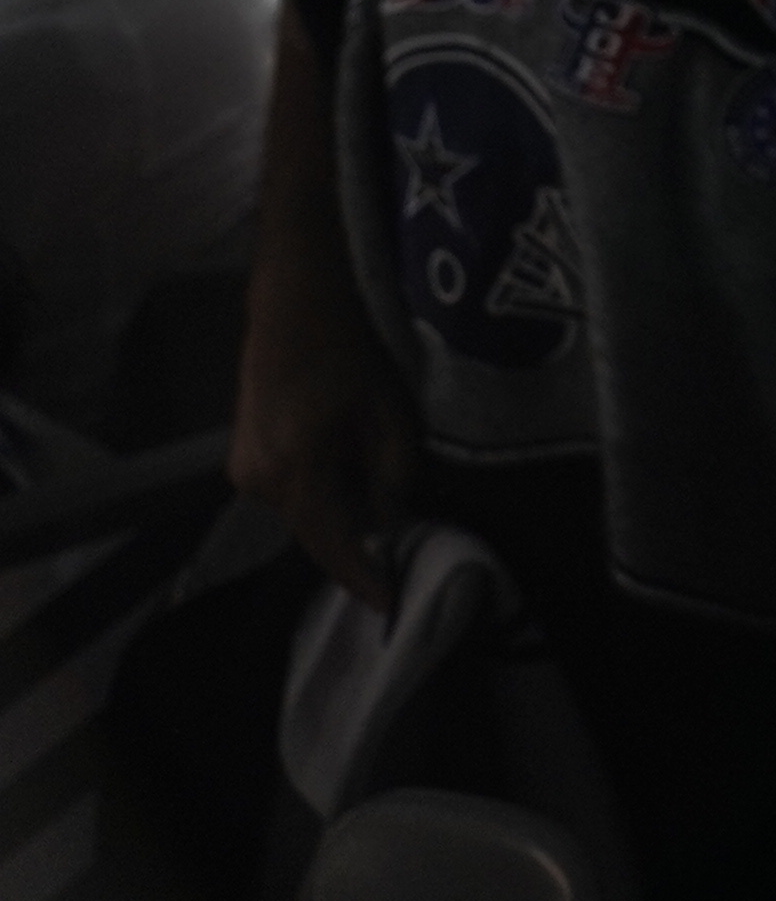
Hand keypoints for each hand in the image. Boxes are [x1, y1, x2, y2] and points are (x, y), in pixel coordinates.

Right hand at [233, 50, 419, 610]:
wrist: (296, 292)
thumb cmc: (351, 342)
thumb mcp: (391, 410)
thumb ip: (393, 474)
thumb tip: (390, 522)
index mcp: (293, 472)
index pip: (333, 546)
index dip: (364, 579)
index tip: (392, 608)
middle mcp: (256, 479)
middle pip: (317, 529)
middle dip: (359, 539)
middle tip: (406, 554)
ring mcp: (244, 465)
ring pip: (307, 506)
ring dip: (344, 505)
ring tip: (386, 495)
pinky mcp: (246, 448)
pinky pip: (296, 484)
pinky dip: (327, 483)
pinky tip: (357, 467)